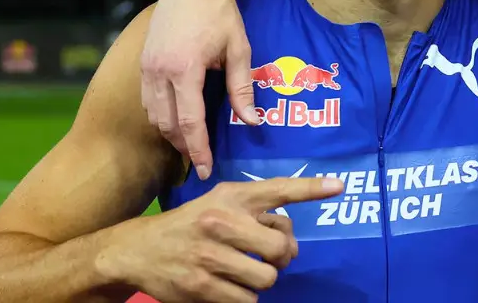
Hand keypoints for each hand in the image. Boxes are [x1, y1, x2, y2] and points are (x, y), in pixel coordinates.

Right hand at [104, 175, 343, 302]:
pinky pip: (246, 300)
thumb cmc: (192, 224)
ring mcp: (210, 255)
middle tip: (269, 257)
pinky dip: (243, 297)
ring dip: (261, 280)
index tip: (339, 185)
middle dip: (281, 257)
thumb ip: (256, 213)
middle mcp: (222, 221)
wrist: (138, 249)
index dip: (310, 188)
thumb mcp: (221, 204)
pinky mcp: (199, 287)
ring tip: (244, 272)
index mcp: (232, 197)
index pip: (278, 190)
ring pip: (266, 279)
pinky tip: (228, 285)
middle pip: (281, 249)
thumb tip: (290, 241)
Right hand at [141, 0, 256, 180]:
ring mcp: (147, 66)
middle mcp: (159, 71)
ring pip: (154, 114)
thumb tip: (251, 123)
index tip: (206, 170)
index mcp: (185, 70)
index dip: (199, 150)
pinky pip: (148, 99)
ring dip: (171, 133)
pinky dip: (161, 115)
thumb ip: (242, 88)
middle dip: (184, 147)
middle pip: (168, 124)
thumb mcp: (239, 49)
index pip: (190, 123)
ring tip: (190, 146)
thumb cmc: (222, 13)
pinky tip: (176, 121)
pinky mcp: (143, 61)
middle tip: (200, 165)